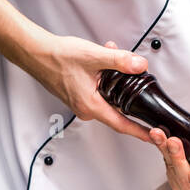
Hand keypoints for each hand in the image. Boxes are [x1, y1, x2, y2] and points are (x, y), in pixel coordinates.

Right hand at [32, 37, 149, 139]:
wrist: (35, 52)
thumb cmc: (57, 57)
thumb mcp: (94, 56)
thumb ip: (120, 61)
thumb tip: (139, 65)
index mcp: (91, 106)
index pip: (122, 124)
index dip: (140, 131)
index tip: (154, 137)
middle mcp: (86, 109)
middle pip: (118, 108)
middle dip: (130, 90)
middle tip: (137, 73)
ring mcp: (81, 103)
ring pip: (109, 95)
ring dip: (116, 77)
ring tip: (112, 54)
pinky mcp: (79, 95)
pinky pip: (100, 90)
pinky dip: (106, 75)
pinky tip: (104, 58)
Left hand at [148, 120, 189, 189]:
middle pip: (185, 182)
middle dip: (178, 160)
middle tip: (174, 144)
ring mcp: (184, 187)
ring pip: (173, 171)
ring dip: (165, 151)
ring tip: (160, 136)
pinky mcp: (173, 176)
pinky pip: (166, 163)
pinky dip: (161, 148)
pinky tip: (158, 137)